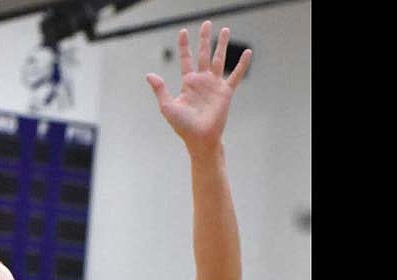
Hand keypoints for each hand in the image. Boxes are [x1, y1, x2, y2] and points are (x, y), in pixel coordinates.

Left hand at [145, 21, 250, 154]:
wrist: (200, 139)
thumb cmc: (183, 126)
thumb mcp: (167, 106)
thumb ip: (160, 89)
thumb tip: (149, 74)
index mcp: (188, 83)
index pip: (186, 59)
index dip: (184, 46)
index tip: (183, 32)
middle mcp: (202, 81)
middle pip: (204, 54)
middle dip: (205, 39)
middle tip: (207, 24)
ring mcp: (214, 85)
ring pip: (219, 59)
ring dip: (222, 45)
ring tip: (225, 30)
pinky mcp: (226, 92)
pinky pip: (235, 75)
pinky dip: (241, 64)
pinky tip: (247, 52)